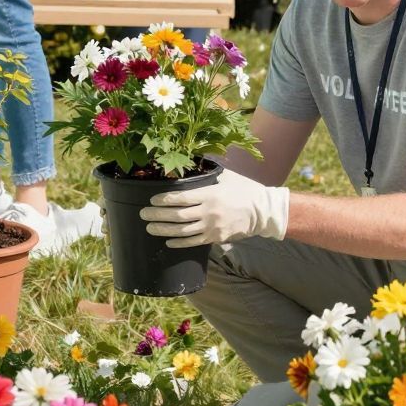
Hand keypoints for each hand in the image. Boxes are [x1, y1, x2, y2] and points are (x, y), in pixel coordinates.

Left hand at [141, 164, 289, 246]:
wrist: (263, 212)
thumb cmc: (244, 190)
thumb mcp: (227, 177)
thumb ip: (209, 173)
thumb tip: (192, 163)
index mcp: (210, 194)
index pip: (181, 198)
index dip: (164, 200)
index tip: (151, 200)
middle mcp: (209, 212)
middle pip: (177, 215)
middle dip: (157, 215)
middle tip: (143, 214)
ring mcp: (212, 227)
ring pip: (182, 231)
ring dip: (163, 230)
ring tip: (150, 228)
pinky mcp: (216, 238)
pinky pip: (193, 242)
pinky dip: (179, 242)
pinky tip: (168, 241)